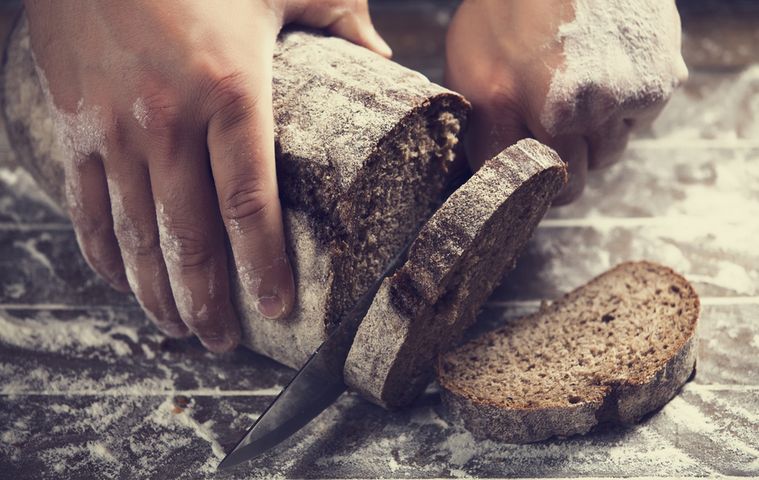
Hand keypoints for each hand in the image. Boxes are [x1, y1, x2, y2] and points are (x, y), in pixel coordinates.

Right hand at [25, 0, 389, 350]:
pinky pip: (88, 208)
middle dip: (210, 300)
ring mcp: (111, 129)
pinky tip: (126, 282)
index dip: (264, 264)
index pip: (250, 202)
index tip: (277, 307)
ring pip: (135, 236)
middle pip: (191, 237)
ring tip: (182, 328)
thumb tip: (384, 59)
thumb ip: (338, 18)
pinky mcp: (71, 126)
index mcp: (229, 91)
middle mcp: (166, 121)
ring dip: (159, 292)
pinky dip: (106, 255)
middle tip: (225, 341)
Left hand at [445, 0, 687, 203]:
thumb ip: (485, 133)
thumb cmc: (505, 7)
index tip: (532, 170)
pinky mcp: (662, 77)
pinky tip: (602, 69)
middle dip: (563, 159)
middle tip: (547, 125)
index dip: (537, 183)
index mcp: (539, 113)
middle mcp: (589, 111)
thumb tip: (494, 177)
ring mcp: (630, 94)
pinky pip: (639, 117)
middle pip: (580, 176)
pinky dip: (622, 104)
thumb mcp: (468, 72)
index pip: (547, 189)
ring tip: (573, 88)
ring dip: (593, 133)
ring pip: (611, 149)